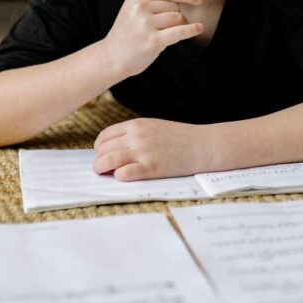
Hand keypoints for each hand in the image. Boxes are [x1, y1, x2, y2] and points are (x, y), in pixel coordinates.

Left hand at [92, 118, 212, 180]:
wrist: (203, 145)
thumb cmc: (179, 138)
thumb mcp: (154, 127)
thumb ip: (135, 134)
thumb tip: (115, 147)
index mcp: (136, 125)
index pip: (105, 136)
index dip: (99, 148)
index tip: (101, 155)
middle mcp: (137, 136)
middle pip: (104, 149)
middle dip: (99, 160)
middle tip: (100, 168)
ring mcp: (144, 151)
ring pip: (109, 161)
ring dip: (101, 169)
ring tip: (102, 173)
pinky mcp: (152, 167)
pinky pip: (125, 173)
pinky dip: (118, 176)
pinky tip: (121, 177)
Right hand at [102, 0, 202, 78]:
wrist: (111, 57)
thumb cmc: (128, 35)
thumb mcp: (134, 11)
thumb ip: (153, 2)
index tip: (197, 0)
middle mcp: (140, 7)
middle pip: (174, 6)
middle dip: (176, 17)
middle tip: (167, 29)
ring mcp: (146, 24)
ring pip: (178, 18)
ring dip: (178, 26)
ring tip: (166, 35)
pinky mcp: (154, 40)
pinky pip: (179, 31)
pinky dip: (191, 30)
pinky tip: (199, 29)